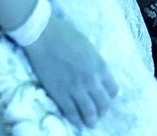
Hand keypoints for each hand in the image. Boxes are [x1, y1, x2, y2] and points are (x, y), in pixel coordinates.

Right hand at [22, 13, 118, 127]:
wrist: (43, 34)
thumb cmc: (65, 34)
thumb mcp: (89, 47)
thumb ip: (95, 63)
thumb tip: (97, 75)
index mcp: (100, 66)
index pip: (113, 90)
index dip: (109, 96)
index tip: (104, 97)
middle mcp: (91, 80)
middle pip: (104, 104)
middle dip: (102, 111)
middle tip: (98, 112)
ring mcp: (76, 89)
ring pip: (89, 112)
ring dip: (91, 120)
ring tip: (89, 122)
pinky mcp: (60, 93)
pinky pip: (71, 113)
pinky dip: (76, 120)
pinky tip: (77, 122)